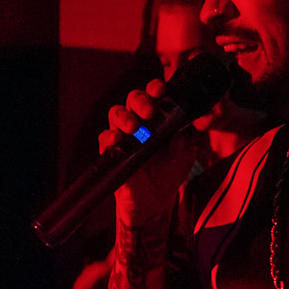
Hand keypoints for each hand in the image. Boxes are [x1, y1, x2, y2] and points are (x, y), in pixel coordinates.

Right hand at [102, 78, 205, 223]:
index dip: (156, 88)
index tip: (161, 90)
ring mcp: (124, 135)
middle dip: (141, 101)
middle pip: (133, 99)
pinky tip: (117, 140)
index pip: (155, 95)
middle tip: (149, 112)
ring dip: (124, 117)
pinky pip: (105, 138)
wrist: (154, 201)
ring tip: (134, 128)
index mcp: (158, 117)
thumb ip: (184, 143)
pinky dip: (109, 136)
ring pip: (116, 113)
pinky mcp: (111, 151)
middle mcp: (140, 120)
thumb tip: (181, 132)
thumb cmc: (168, 172)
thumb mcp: (183, 158)